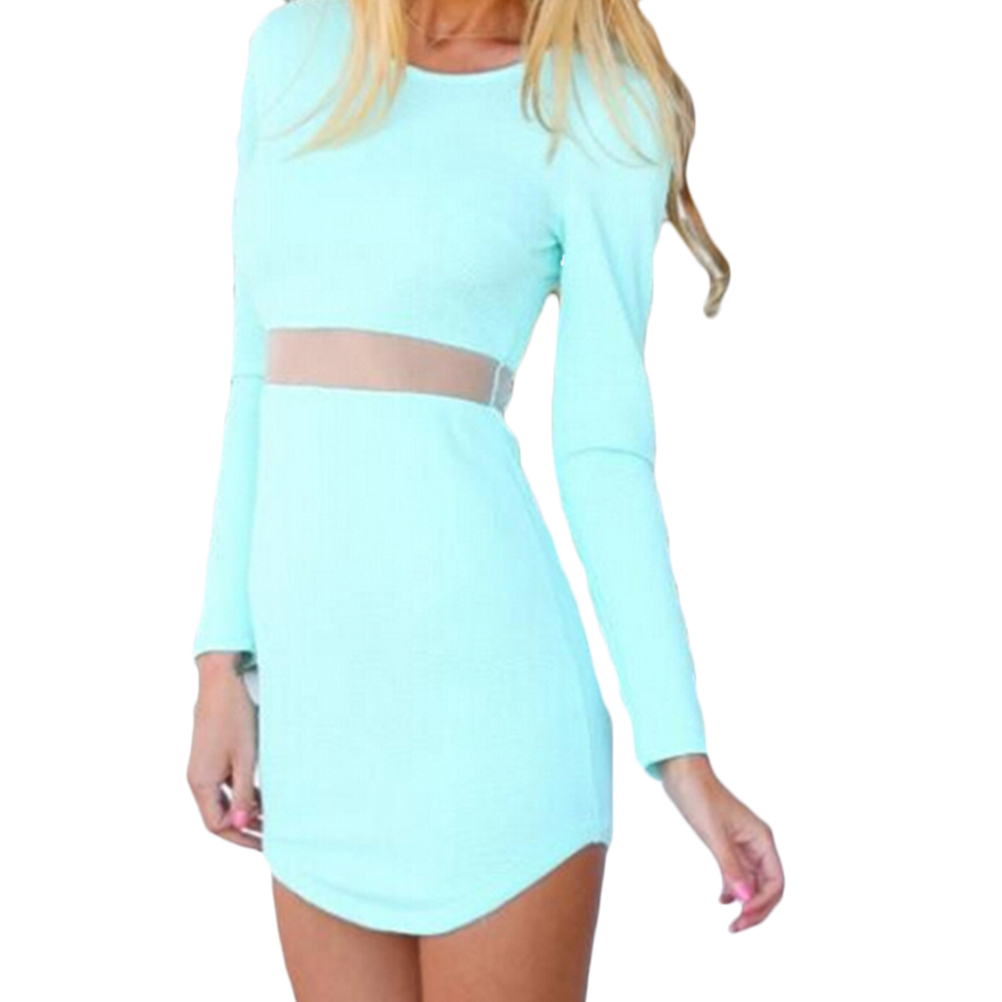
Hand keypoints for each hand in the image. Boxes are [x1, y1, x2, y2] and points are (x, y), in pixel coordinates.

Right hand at [187, 652, 262, 849]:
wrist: (222, 680)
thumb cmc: (234, 715)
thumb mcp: (244, 757)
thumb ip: (244, 793)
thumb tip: (243, 825)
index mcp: (200, 782)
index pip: (216, 825)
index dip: (240, 837)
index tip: (265, 843)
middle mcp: (197, 778)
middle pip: (218, 815)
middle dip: (244, 828)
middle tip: (272, 835)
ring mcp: (204, 766)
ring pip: (223, 800)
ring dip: (245, 810)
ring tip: (273, 816)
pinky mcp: (212, 755)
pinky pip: (225, 784)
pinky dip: (243, 793)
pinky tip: (265, 794)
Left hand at [658, 754, 783, 932]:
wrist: (682, 774)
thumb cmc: (699, 797)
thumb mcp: (713, 834)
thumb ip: (729, 866)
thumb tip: (743, 898)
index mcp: (762, 838)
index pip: (776, 881)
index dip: (763, 904)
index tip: (741, 916)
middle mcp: (757, 843)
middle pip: (768, 886)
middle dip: (756, 909)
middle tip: (735, 928)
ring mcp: (744, 844)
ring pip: (754, 883)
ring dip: (745, 902)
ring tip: (730, 921)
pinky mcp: (729, 844)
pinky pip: (739, 874)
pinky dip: (733, 889)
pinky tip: (721, 898)